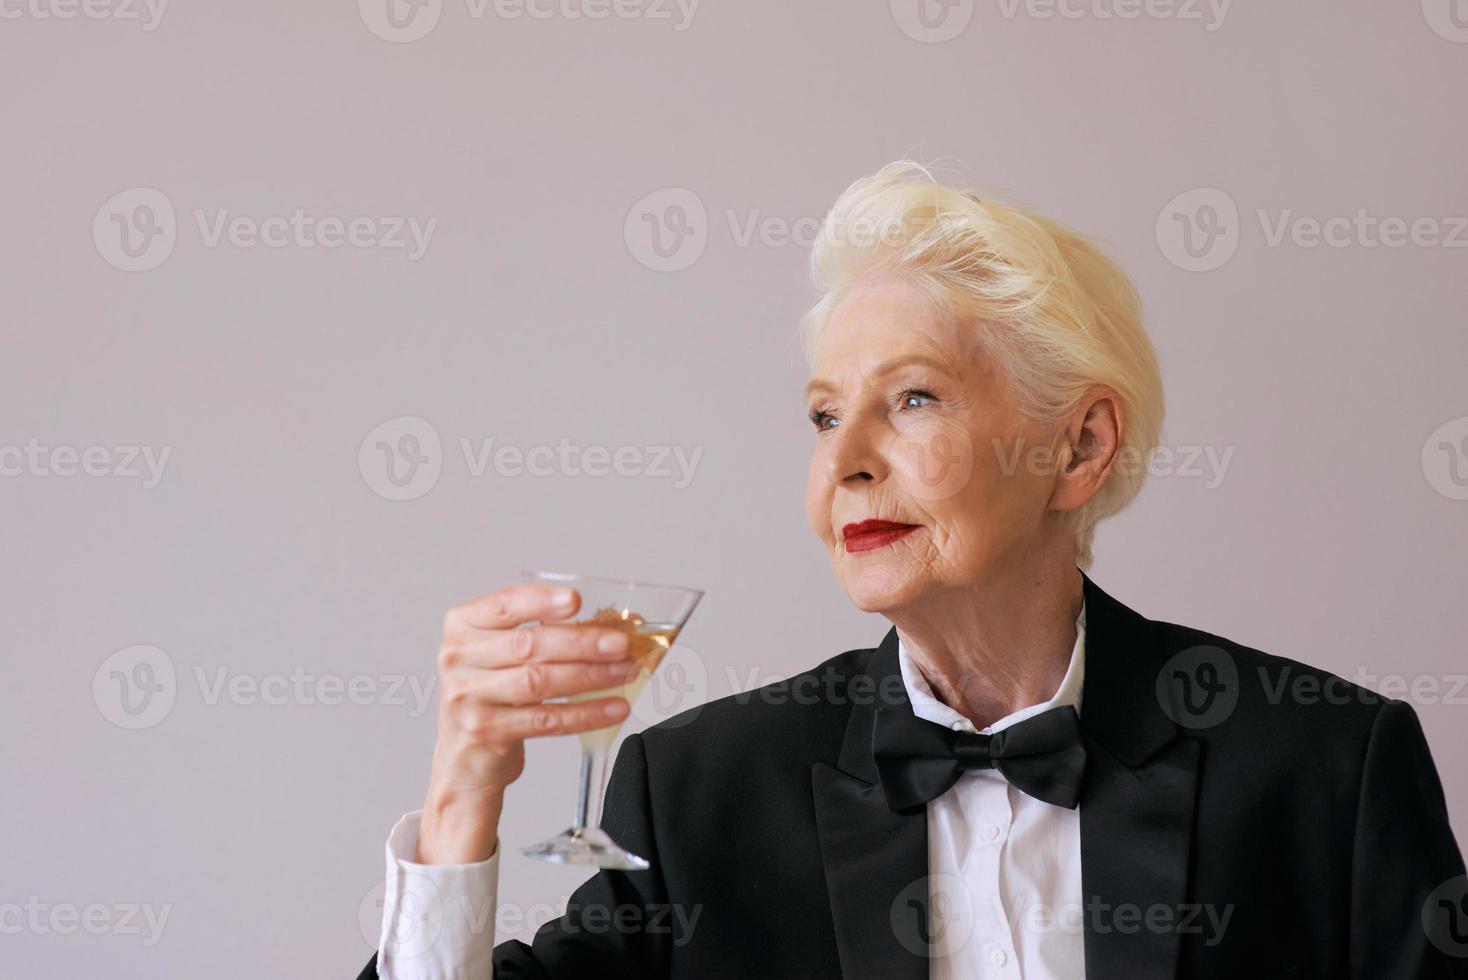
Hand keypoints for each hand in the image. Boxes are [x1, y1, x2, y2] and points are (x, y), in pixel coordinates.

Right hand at [415, 583, 638, 863]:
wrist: (466, 755)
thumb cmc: (493, 693)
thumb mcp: (503, 654)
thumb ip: (545, 633)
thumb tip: (612, 626)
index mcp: (463, 626)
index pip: (505, 605)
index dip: (542, 601)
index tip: (577, 600)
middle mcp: (458, 658)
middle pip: (528, 645)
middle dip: (582, 643)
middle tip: (621, 643)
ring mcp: (468, 697)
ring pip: (539, 681)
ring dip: (590, 676)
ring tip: (625, 672)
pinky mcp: (486, 732)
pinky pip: (546, 719)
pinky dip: (585, 713)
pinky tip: (613, 707)